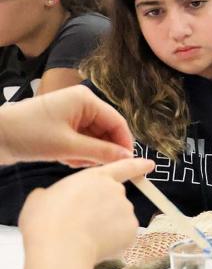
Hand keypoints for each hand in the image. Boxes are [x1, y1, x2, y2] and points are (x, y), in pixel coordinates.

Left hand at [0, 86, 133, 167]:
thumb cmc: (28, 134)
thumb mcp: (68, 147)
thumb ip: (101, 153)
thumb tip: (127, 158)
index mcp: (86, 100)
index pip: (118, 122)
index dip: (124, 144)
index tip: (127, 164)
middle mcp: (82, 104)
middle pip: (107, 131)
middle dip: (102, 151)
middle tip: (96, 168)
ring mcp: (72, 114)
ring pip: (95, 138)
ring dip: (88, 154)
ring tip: (72, 162)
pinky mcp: (63, 125)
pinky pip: (82, 141)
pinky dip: (78, 153)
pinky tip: (65, 159)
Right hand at [18, 158, 153, 263]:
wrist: (61, 248)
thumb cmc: (47, 222)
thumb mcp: (41, 198)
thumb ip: (55, 194)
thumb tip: (53, 199)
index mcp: (95, 177)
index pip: (123, 167)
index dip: (137, 166)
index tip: (149, 164)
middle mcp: (116, 191)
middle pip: (113, 200)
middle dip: (102, 211)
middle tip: (80, 224)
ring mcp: (127, 211)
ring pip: (118, 220)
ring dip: (106, 227)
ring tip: (83, 236)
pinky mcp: (132, 231)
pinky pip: (122, 236)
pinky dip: (112, 242)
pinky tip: (94, 246)